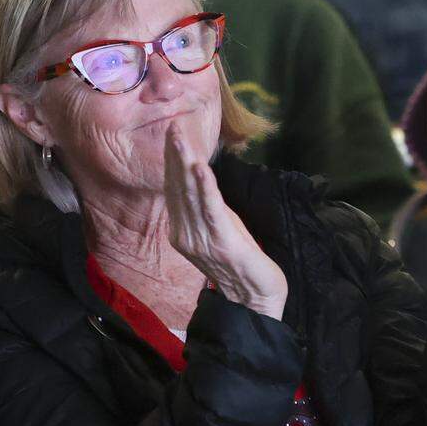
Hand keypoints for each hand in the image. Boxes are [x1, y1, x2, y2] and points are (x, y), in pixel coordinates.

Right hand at [163, 123, 287, 317]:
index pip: (174, 189)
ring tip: (180, 138)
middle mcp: (185, 233)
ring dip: (185, 163)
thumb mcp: (216, 230)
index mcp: (182, 230)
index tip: (172, 134)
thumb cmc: (239, 263)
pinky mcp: (222, 241)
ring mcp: (201, 239)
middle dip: (175, 155)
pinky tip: (201, 167)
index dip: (172, 161)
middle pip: (177, 187)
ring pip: (190, 194)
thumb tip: (198, 182)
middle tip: (172, 126)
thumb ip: (204, 209)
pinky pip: (211, 209)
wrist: (254, 299)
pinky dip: (205, 187)